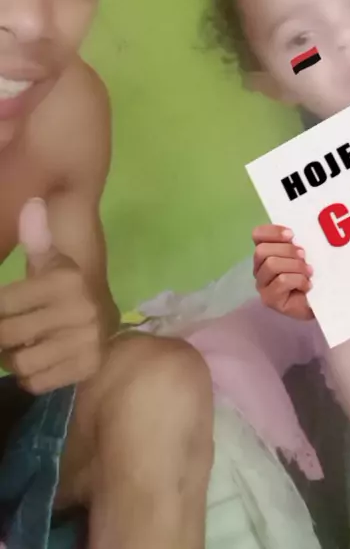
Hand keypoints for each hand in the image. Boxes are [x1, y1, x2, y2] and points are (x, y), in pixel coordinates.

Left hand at [0, 198, 104, 392]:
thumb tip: (31, 203)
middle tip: (12, 332)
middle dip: (3, 337)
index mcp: (65, 279)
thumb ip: (37, 237)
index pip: (3, 304)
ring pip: (20, 363)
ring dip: (15, 359)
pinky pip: (37, 382)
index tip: (5, 312)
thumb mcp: (50, 261)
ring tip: (26, 346)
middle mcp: (80, 309)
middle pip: (8, 336)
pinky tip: (41, 360)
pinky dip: (32, 376)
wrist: (104, 317)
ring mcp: (87, 340)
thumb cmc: (65, 288)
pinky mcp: (89, 366)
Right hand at [252, 224, 313, 319]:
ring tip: (309, 272)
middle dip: (286, 250)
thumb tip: (297, 237)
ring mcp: (262, 285)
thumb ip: (296, 244)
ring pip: (271, 264)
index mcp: (266, 252)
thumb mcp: (304, 255)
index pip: (257, 235)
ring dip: (295, 265)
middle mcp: (259, 268)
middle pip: (262, 250)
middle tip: (304, 255)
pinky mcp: (269, 299)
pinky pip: (281, 281)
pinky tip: (307, 285)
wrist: (320, 303)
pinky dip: (298, 280)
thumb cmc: (311, 276)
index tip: (291, 234)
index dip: (272, 231)